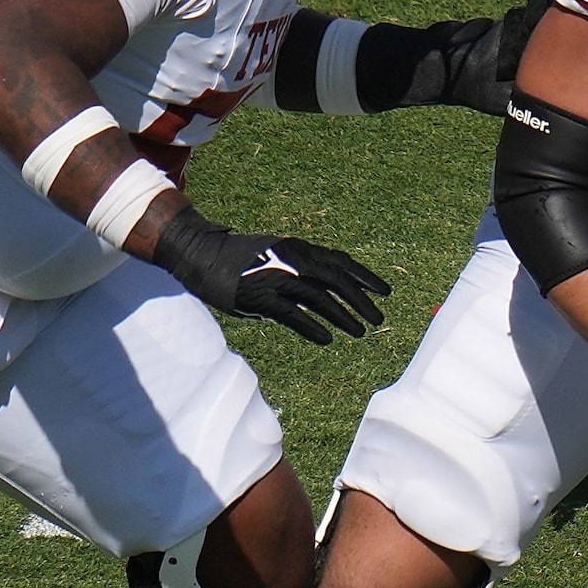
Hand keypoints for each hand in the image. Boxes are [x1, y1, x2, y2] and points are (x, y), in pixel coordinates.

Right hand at [149, 205, 389, 343]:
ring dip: (343, 317)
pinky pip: (293, 315)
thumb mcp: (277, 254)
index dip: (365, 277)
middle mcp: (292, 260)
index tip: (385, 292)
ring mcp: (276, 278)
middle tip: (379, 319)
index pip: (341, 262)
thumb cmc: (242, 256)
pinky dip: (312, 328)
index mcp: (298, 248)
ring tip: (360, 332)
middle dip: (361, 300)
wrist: (201, 253)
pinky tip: (327, 340)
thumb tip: (327, 289)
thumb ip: (301, 268)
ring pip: (319, 299)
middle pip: (336, 280)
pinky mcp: (259, 298)